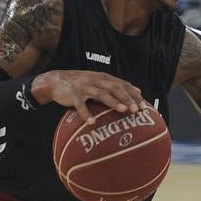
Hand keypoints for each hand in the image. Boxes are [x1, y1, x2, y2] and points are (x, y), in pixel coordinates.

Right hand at [33, 70, 148, 124]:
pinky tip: (92, 122)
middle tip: (136, 109)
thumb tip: (138, 90)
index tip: (144, 107)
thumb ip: (117, 86)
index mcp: (104, 78)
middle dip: (127, 98)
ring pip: (101, 94)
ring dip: (113, 102)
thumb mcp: (100, 81)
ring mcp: (85, 87)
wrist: (56, 80)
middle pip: (115, 88)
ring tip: (123, 110)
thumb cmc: (82, 83)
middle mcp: (96, 81)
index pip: (123, 85)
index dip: (134, 95)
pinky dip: (86, 113)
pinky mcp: (73, 95)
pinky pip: (80, 105)